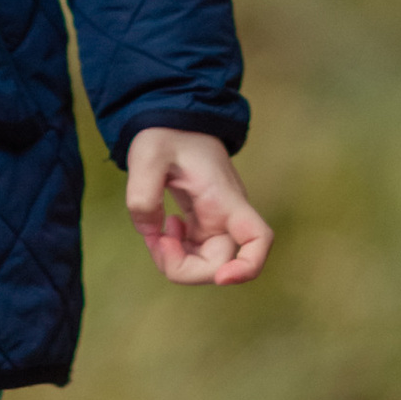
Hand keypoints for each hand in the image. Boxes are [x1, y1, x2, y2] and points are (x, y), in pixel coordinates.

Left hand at [125, 128, 270, 286]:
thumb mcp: (146, 156)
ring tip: (154, 232)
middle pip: (222, 264)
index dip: (248, 266)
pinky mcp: (202, 225)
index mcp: (224, 199)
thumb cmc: (166, 134)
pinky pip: (193, 254)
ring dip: (175, 261)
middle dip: (185, 268)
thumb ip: (142, 196)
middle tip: (158, 241)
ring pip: (206, 265)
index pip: (258, 238)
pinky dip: (172, 252)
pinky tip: (159, 230)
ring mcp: (216, 223)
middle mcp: (227, 216)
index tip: (222, 277)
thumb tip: (151, 232)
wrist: (172, 122)